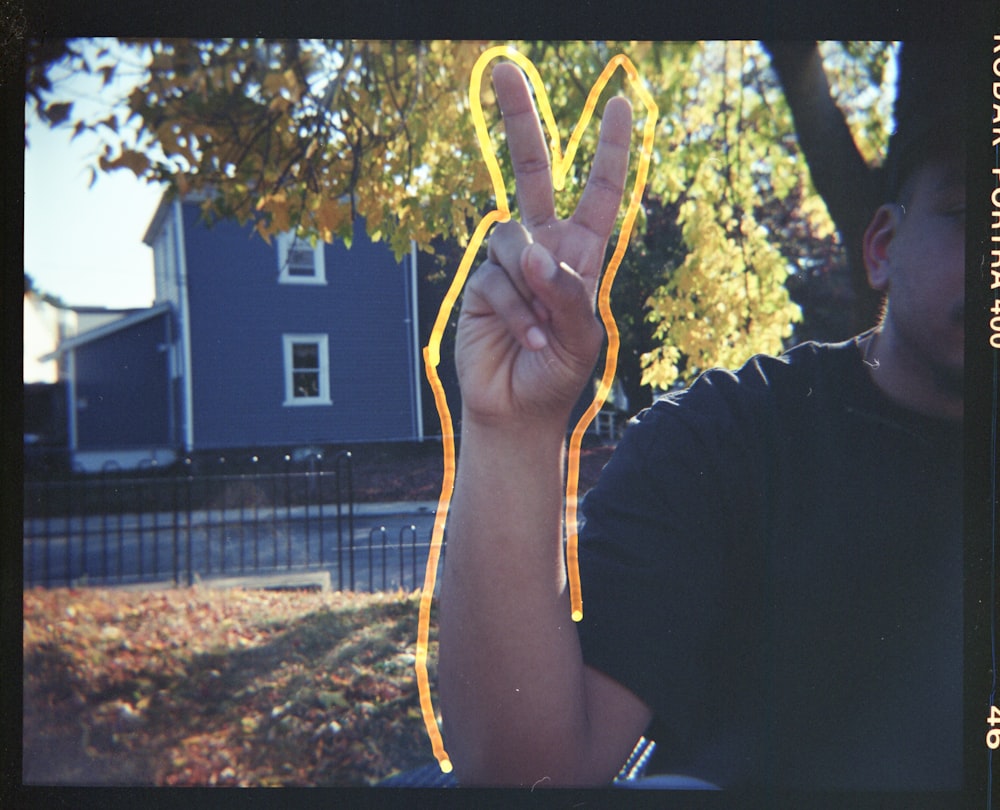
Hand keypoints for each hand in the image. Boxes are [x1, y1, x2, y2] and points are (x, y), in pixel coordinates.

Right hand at [455, 63, 632, 429]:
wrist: (516, 410)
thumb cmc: (558, 373)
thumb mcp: (583, 336)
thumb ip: (568, 294)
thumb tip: (534, 254)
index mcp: (581, 253)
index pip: (597, 192)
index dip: (610, 151)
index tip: (622, 105)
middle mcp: (543, 247)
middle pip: (530, 172)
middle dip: (519, 120)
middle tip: (501, 67)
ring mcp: (509, 263)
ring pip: (513, 240)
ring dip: (531, 290)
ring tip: (542, 332)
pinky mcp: (480, 282)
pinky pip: (497, 279)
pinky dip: (515, 312)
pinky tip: (527, 339)